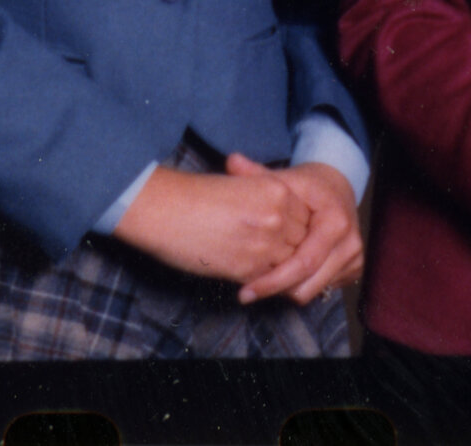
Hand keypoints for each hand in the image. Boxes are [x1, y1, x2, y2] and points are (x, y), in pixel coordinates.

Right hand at [110, 162, 311, 283]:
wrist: (164, 208)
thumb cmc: (195, 195)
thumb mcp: (241, 186)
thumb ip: (266, 202)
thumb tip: (279, 223)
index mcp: (277, 190)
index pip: (306, 217)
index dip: (297, 230)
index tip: (288, 237)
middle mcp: (277, 216)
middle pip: (302, 241)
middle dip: (293, 250)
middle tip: (283, 260)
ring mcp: (265, 243)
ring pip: (288, 264)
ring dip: (281, 270)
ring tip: (272, 275)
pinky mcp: (247, 268)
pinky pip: (268, 281)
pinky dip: (264, 284)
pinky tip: (253, 283)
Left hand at [228, 155, 363, 305]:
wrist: (337, 187)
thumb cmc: (306, 186)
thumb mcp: (283, 180)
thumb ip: (256, 174)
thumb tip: (231, 160)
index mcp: (335, 221)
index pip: (302, 263)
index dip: (272, 281)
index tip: (244, 291)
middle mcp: (351, 242)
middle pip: (308, 284)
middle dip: (276, 290)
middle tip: (248, 291)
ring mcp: (355, 257)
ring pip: (314, 291)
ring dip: (288, 290)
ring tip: (264, 281)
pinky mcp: (354, 268)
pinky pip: (323, 289)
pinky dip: (302, 286)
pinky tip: (285, 275)